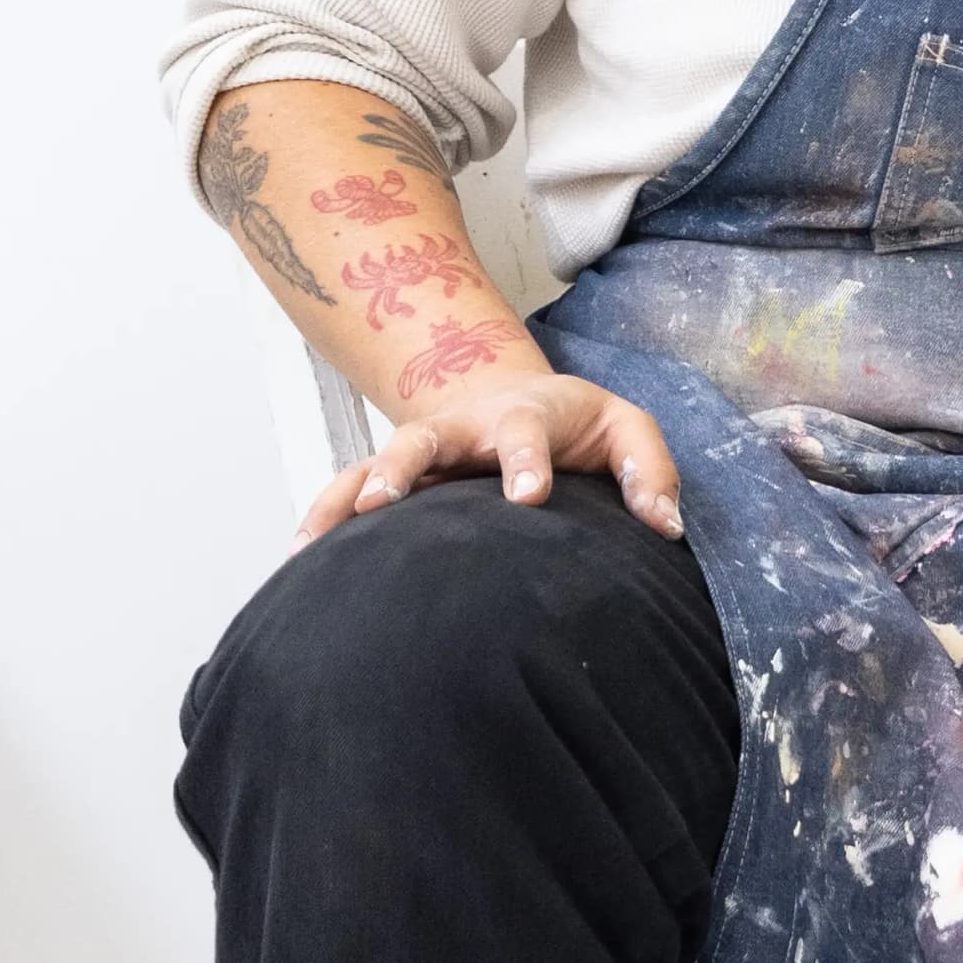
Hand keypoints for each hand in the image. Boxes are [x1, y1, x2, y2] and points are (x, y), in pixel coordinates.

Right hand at [300, 359, 684, 544]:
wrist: (522, 401)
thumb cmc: (579, 426)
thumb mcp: (626, 431)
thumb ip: (650, 470)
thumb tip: (665, 527)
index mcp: (524, 416)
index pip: (524, 434)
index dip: (525, 462)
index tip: (529, 497)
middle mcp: (464, 429)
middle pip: (425, 437)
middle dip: (403, 466)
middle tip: (382, 502)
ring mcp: (426, 451)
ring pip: (375, 463)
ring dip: (346, 496)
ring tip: (313, 543)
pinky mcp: (400, 478)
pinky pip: (351, 493)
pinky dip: (322, 518)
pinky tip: (297, 561)